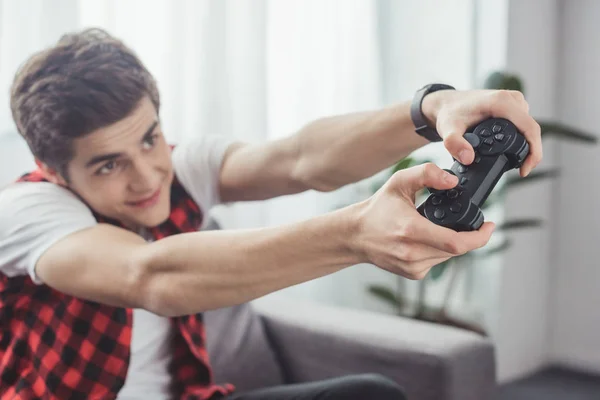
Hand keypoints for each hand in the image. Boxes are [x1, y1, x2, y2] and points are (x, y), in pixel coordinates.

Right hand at [350, 163, 494, 279]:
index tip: (490, 225)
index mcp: (411, 230)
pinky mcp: (413, 274)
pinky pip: (438, 261)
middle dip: (468, 235)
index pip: (456, 242)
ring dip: (453, 242)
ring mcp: (413, 267)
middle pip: (456, 248)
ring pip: (449, 256)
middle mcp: (412, 252)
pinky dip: (440, 249)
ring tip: (439, 226)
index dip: (479, 237)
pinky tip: (427, 239)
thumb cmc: (378, 208)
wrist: (356, 235)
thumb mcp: (399, 182)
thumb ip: (427, 174)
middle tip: (472, 222)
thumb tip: (452, 182)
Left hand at [422, 89, 541, 176]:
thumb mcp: (447, 129)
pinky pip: (523, 124)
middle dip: (529, 152)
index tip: (524, 170)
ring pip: (528, 127)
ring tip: (513, 162)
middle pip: (531, 129)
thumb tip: (468, 158)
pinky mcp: (512, 106)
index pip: (530, 127)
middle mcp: (511, 99)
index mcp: (501, 102)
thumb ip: (454, 144)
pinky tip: (511, 151)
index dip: (533, 151)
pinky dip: (520, 139)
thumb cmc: (448, 113)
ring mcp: (513, 101)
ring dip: (525, 146)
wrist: (445, 103)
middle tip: (518, 170)